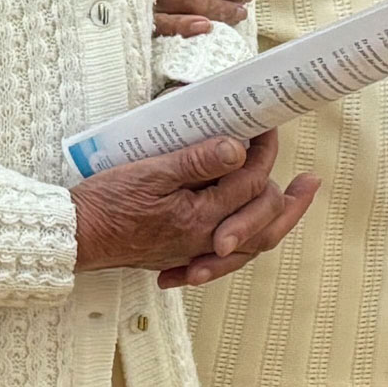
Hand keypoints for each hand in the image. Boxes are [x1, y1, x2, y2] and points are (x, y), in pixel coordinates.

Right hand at [71, 131, 320, 288]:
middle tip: (309, 180)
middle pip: (265, 223)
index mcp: (202, 217)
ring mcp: (195, 252)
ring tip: (295, 204)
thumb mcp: (151, 171)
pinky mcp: (183, 255)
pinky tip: (250, 233)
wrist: (77, 236)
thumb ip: (196, 160)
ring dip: (279, 222)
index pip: (249, 183)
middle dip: (290, 198)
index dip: (264, 152)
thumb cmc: (107, 203)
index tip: (267, 128)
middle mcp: (205, 241)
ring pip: (253, 245)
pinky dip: (248, 244)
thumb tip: (238, 149)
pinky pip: (229, 258)